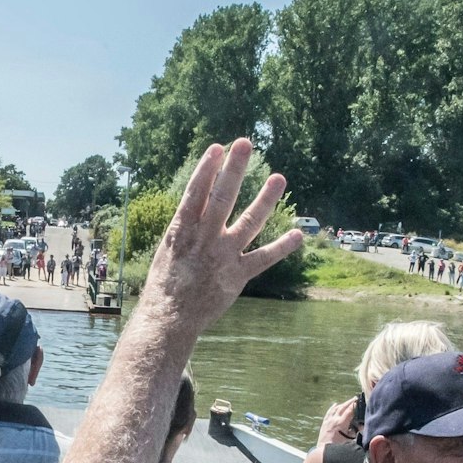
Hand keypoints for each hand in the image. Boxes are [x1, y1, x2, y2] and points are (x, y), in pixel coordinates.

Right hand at [141, 139, 304, 326]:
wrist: (168, 318)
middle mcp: (204, 239)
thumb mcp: (169, 248)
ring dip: (265, 198)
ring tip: (279, 178)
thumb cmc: (166, 283)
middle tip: (245, 144)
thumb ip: (188, 226)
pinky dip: (281, 247)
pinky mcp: (237, 276)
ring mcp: (223, 256)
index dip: (207, 169)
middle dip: (234, 169)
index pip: (196, 193)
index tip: (218, 148)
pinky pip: (263, 258)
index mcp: (182, 230)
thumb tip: (202, 202)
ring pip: (249, 221)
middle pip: (223, 197)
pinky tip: (296, 235)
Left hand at [316, 397, 358, 447]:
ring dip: (342, 404)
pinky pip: (329, 412)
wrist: (323, 452)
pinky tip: (335, 404)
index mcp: (341, 423)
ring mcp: (328, 421)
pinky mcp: (324, 423)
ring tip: (348, 401)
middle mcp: (334, 420)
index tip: (359, 400)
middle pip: (343, 407)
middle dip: (350, 402)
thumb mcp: (350, 440)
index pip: (349, 411)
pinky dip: (333, 407)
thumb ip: (356, 432)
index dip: (355, 405)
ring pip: (336, 409)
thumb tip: (361, 426)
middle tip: (356, 398)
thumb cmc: (338, 447)